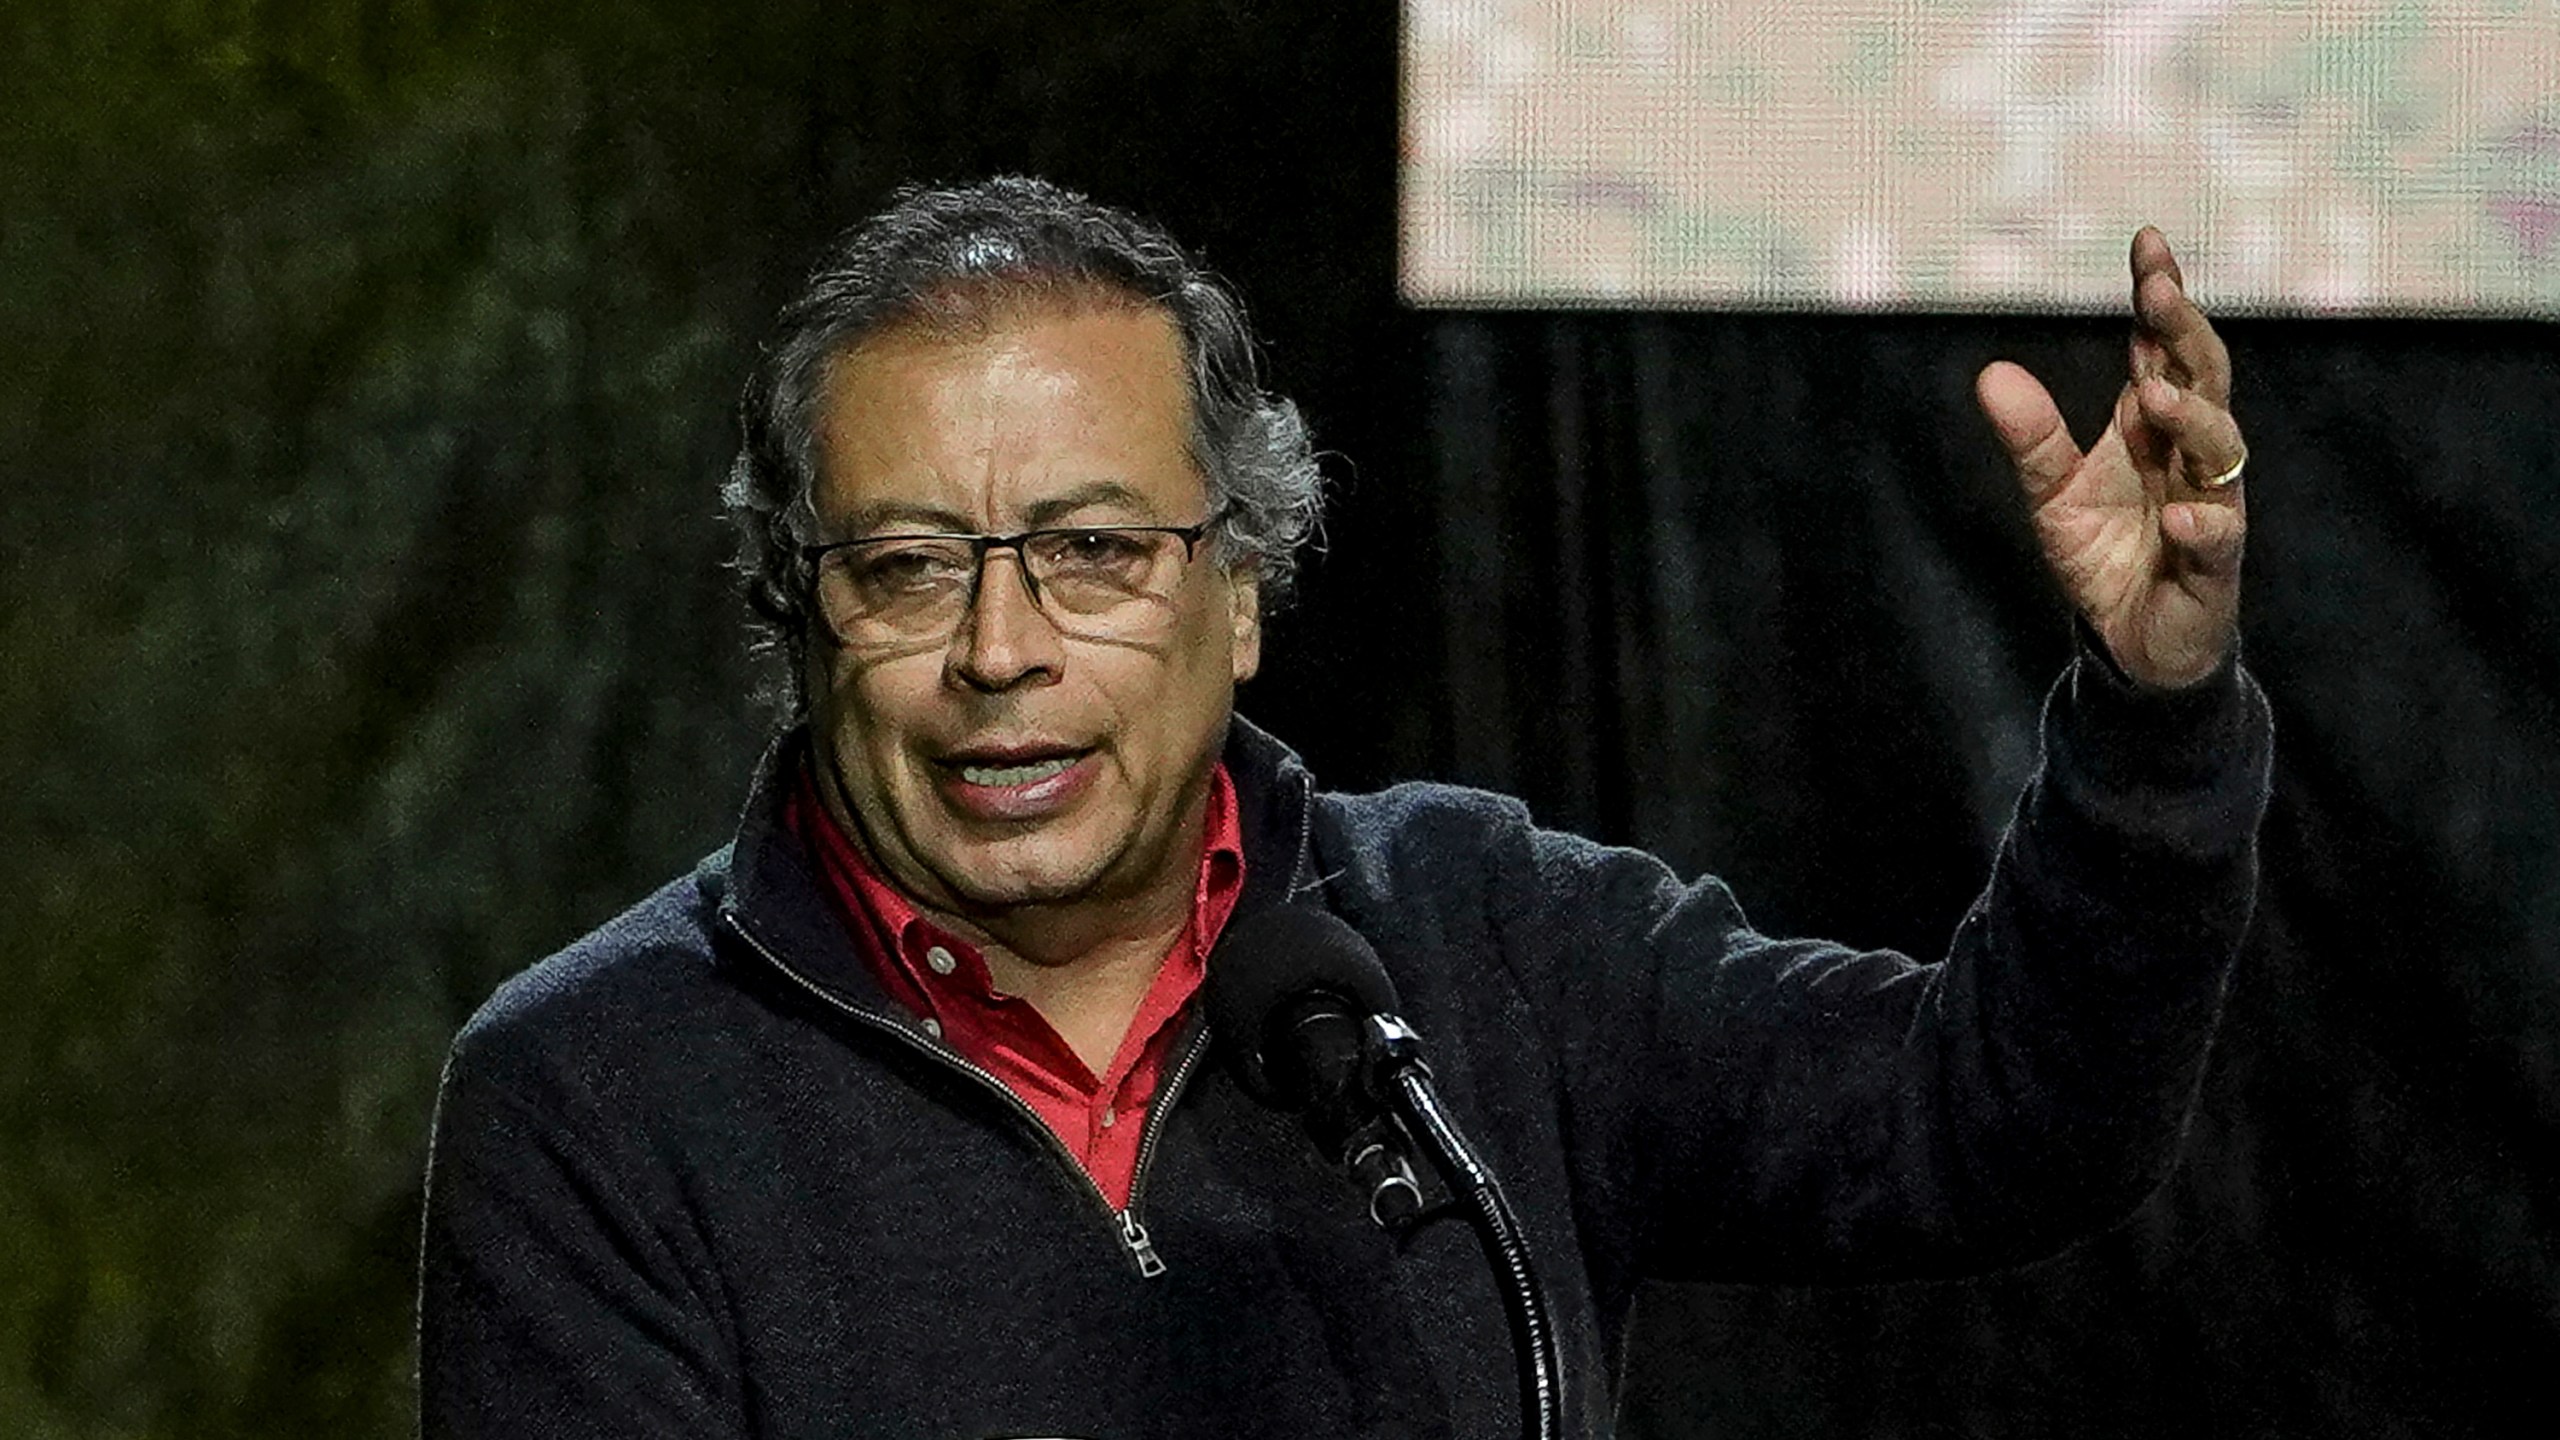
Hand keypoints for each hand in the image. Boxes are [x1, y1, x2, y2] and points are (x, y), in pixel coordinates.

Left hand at [1976, 228, 2246, 688]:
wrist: (2131, 640)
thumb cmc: (2104, 554)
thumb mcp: (2051, 494)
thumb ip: (2030, 437)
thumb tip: (1991, 374)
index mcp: (2155, 427)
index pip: (2163, 348)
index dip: (2160, 297)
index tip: (2147, 242)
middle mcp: (2192, 456)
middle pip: (2202, 378)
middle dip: (2183, 332)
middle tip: (2157, 292)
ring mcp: (2211, 506)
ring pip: (2220, 450)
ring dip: (2191, 419)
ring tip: (2153, 395)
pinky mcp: (2214, 567)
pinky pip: (2216, 540)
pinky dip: (2200, 526)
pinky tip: (2177, 517)